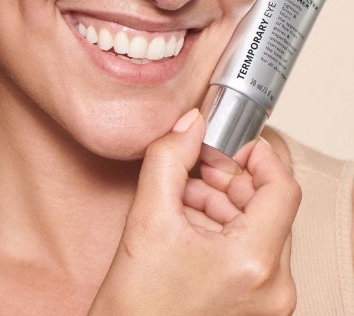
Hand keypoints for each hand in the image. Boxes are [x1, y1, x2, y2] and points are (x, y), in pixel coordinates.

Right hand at [89, 109, 300, 314]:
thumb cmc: (137, 301)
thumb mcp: (147, 217)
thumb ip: (169, 158)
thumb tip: (191, 123)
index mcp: (253, 263)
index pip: (282, 189)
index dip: (261, 156)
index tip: (235, 142)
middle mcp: (273, 286)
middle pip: (268, 206)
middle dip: (232, 178)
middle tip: (201, 164)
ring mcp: (267, 299)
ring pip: (258, 227)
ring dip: (224, 201)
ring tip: (186, 193)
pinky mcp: (256, 305)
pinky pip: (251, 250)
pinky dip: (224, 227)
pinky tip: (191, 218)